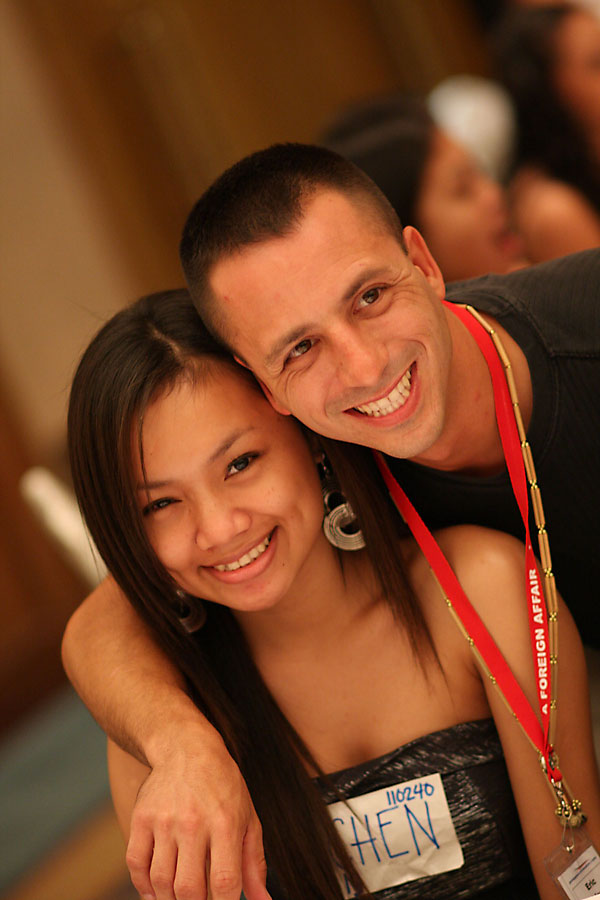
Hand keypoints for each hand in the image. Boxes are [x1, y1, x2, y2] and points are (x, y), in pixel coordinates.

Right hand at [122, 736, 269, 899]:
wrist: (186, 748)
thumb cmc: (222, 785)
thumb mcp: (248, 817)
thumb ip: (254, 863)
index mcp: (225, 824)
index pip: (225, 882)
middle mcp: (193, 822)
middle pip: (189, 888)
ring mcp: (164, 820)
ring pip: (161, 881)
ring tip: (180, 898)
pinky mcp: (141, 817)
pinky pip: (136, 864)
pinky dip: (143, 886)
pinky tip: (156, 890)